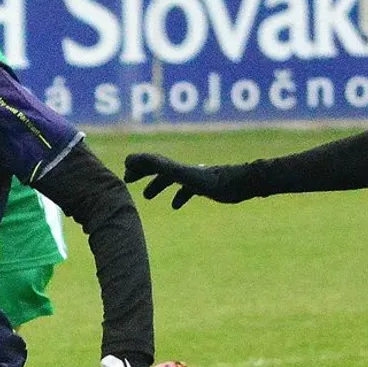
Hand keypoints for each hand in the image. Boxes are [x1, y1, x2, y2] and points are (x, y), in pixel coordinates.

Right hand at [122, 152, 245, 208]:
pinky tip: (176, 206)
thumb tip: (132, 160)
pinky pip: (188, 189)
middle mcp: (185, 170)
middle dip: (143, 172)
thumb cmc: (214, 181)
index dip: (137, 165)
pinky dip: (179, 195)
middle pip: (159, 168)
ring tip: (147, 196)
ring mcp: (196, 177)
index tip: (124, 172)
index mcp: (178, 167)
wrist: (243, 183)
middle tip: (128, 180)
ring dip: (158, 185)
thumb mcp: (183, 175)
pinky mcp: (206, 186)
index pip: (152, 162)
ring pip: (172, 179)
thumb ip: (159, 167)